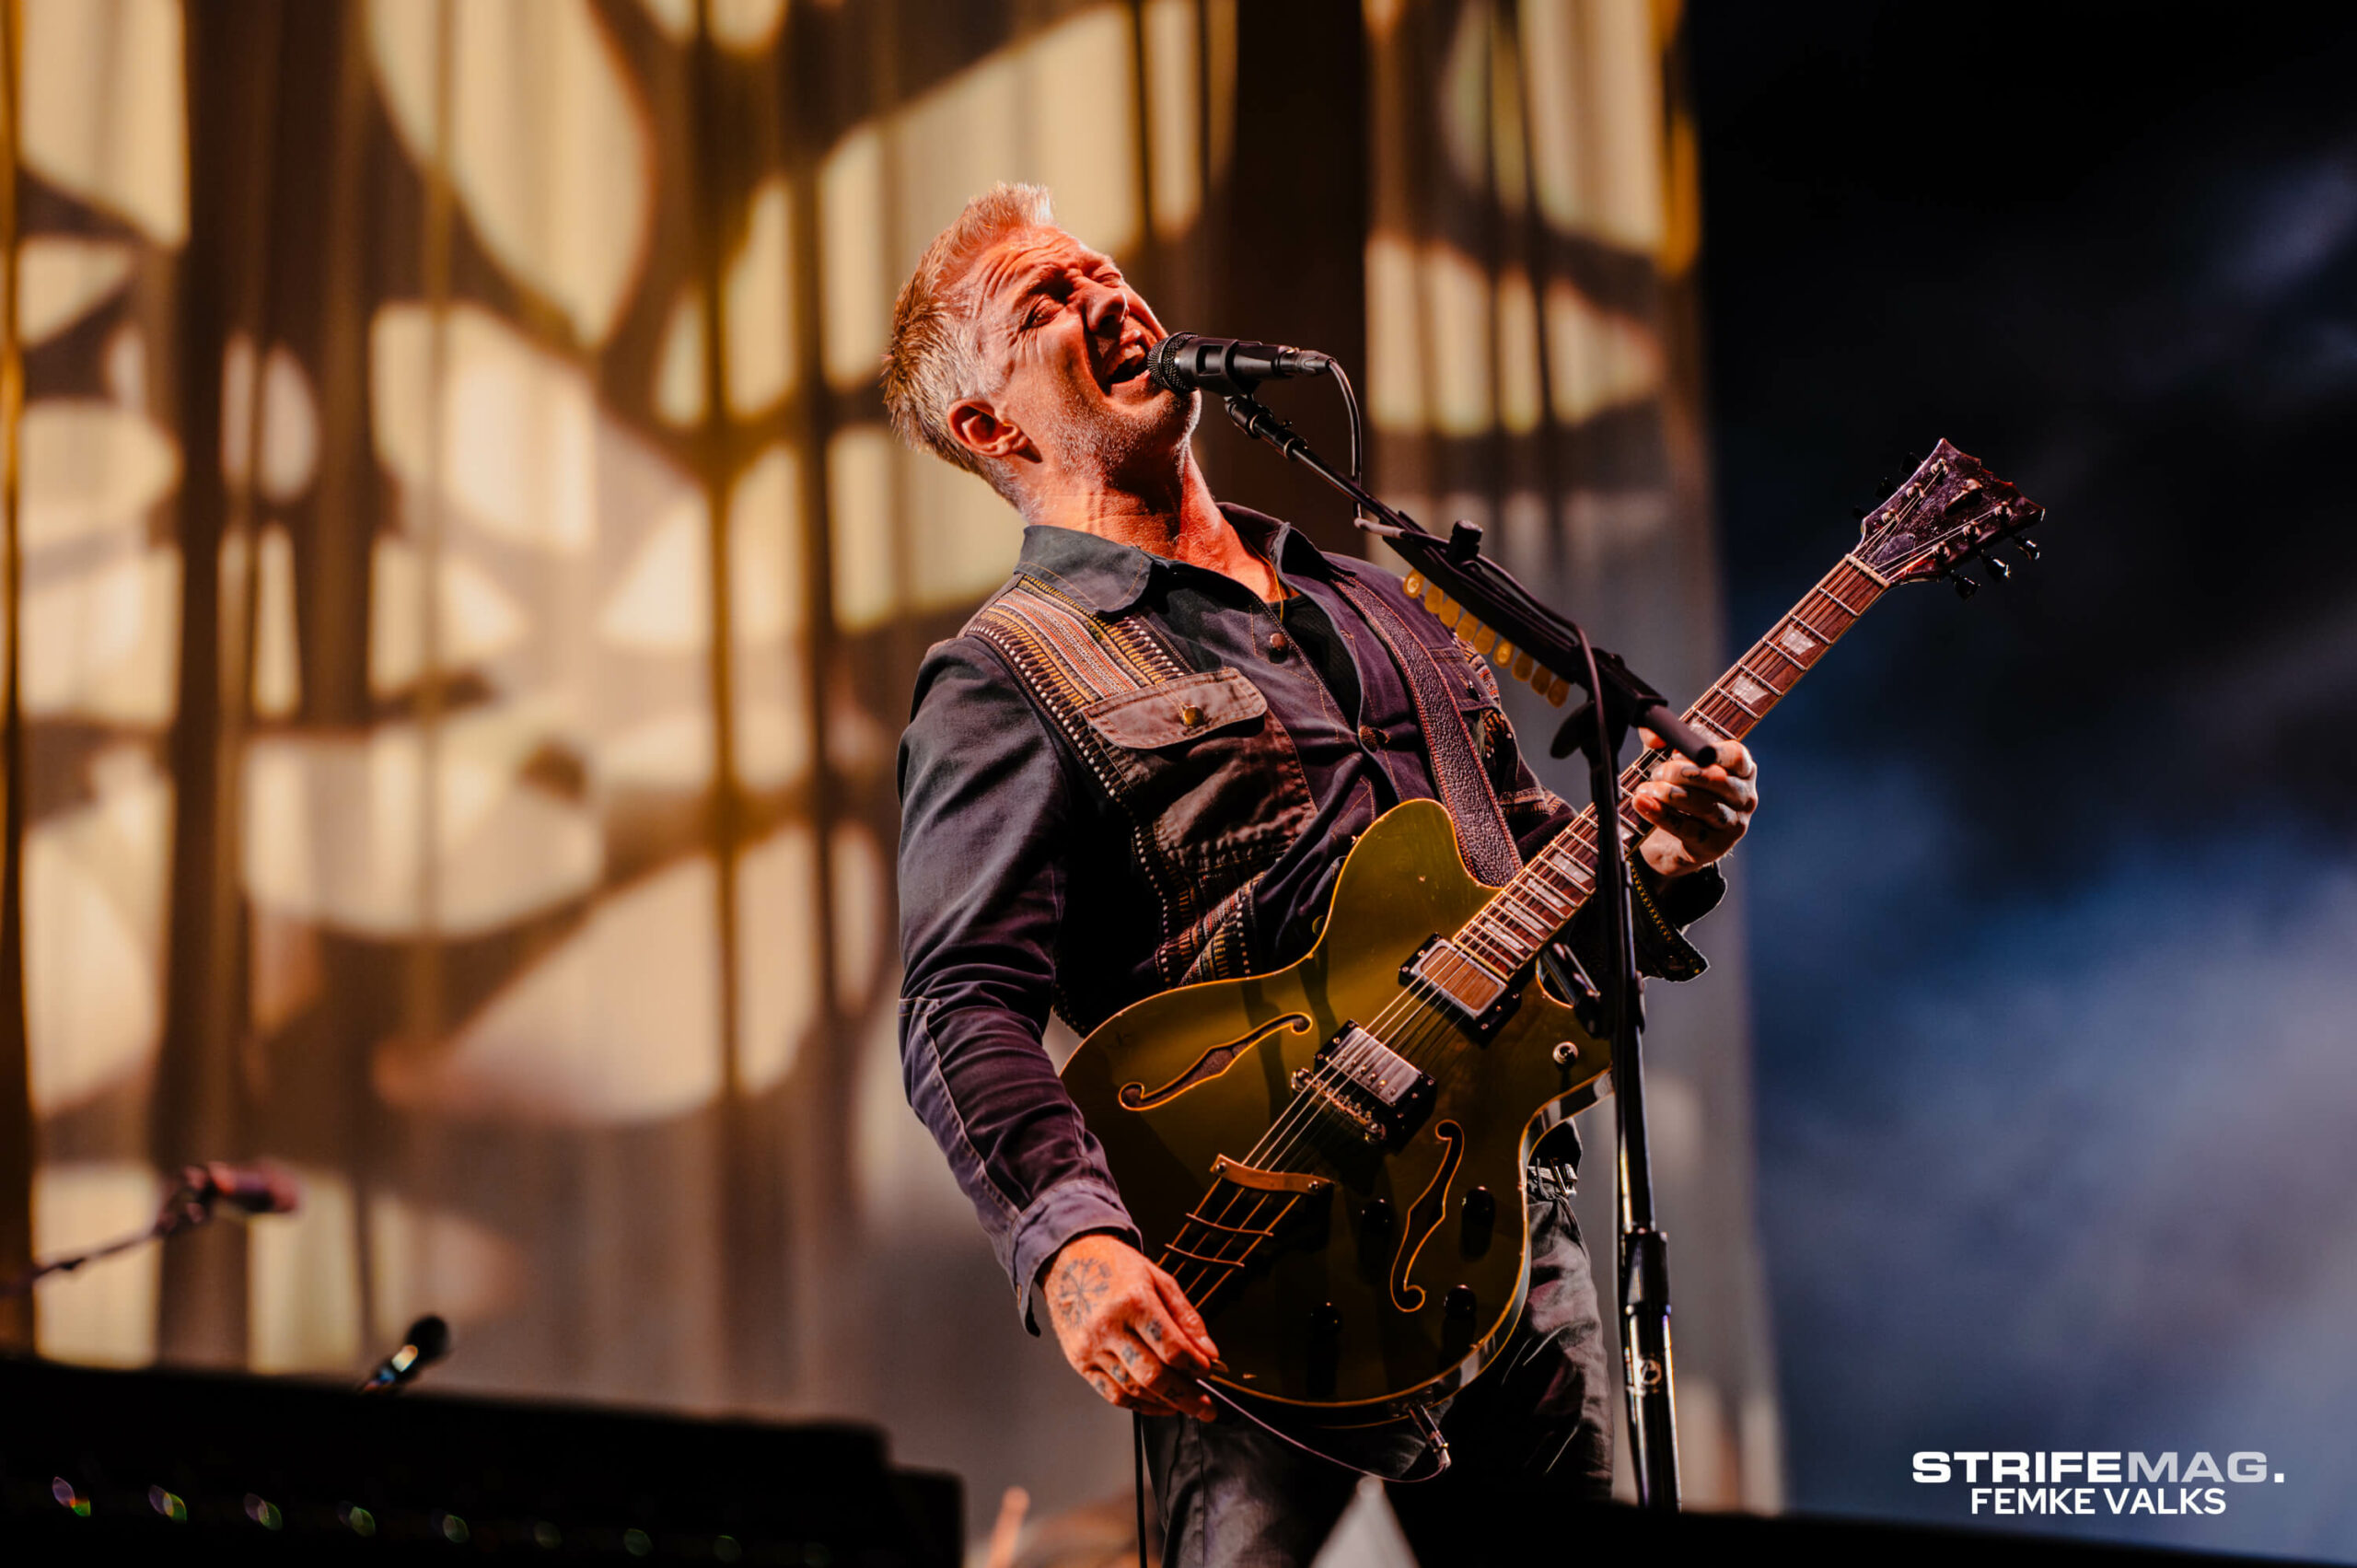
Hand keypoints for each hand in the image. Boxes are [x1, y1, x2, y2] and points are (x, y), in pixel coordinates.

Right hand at [1041, 1233, 1220, 1420]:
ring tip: (1185, 1405)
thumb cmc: (1114, 1266)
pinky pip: (1111, 1394)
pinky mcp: (1079, 1361)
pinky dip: (1138, 1405)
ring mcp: (1091, 1347)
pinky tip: (1157, 1404)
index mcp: (1133, 1301)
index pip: (1172, 1348)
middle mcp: (1109, 1327)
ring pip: (1134, 1390)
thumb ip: (1186, 1316)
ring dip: (1164, 1404)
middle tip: (1207, 1408)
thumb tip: (1209, 1352)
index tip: (1209, 1371)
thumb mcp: (1158, 1278)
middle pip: (1154, 1376)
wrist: (1068, 1260)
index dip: (1196, 1366)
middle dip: (1187, 1397)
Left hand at [1629, 729, 1756, 878]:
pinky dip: (1661, 815)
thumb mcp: (1671, 761)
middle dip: (1682, 772)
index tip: (1675, 751)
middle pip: (1718, 780)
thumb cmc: (1679, 791)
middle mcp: (1745, 798)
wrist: (1671, 841)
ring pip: (1705, 806)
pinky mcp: (1715, 847)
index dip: (1707, 750)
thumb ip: (1663, 740)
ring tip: (1646, 788)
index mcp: (1743, 771)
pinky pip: (1687, 829)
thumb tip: (1654, 736)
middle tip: (1656, 771)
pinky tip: (1642, 804)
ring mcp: (1734, 825)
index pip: (1736, 755)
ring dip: (1670, 794)